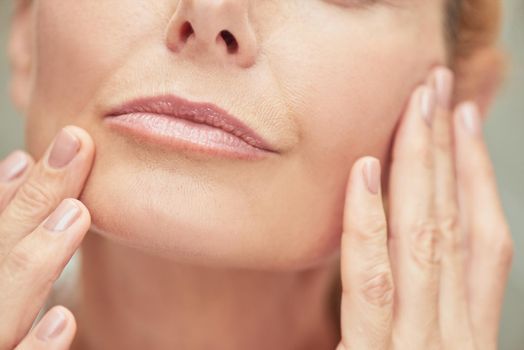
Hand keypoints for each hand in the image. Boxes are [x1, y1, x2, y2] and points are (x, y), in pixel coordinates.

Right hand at [0, 126, 94, 348]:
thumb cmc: (7, 330)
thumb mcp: (8, 290)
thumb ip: (9, 240)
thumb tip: (26, 178)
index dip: (6, 198)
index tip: (44, 153)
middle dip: (30, 203)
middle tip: (74, 148)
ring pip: (1, 313)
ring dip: (32, 261)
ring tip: (74, 213)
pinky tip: (65, 321)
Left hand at [337, 67, 513, 349]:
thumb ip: (404, 313)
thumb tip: (390, 258)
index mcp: (464, 333)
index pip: (480, 242)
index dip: (476, 176)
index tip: (462, 124)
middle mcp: (453, 334)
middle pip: (454, 225)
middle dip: (448, 150)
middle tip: (437, 89)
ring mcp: (420, 346)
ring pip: (425, 239)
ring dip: (422, 166)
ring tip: (417, 106)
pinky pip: (371, 282)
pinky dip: (368, 223)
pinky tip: (365, 170)